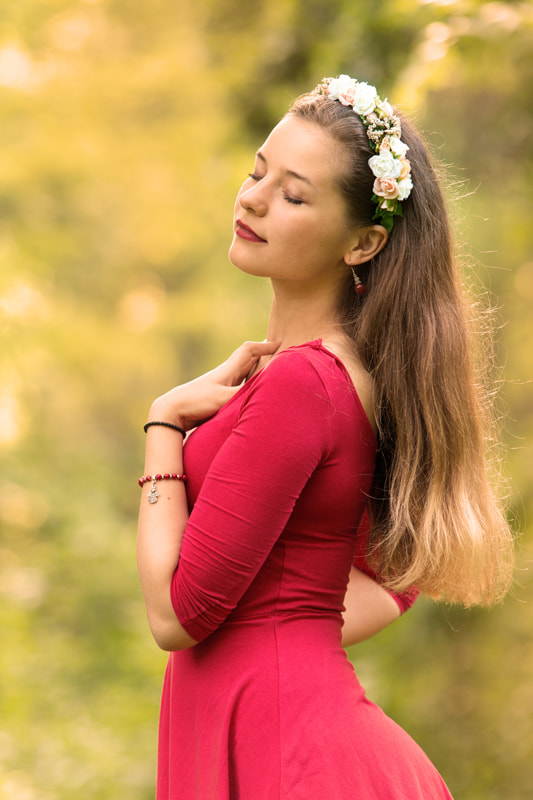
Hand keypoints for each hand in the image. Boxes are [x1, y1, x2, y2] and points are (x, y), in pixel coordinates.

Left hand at [148, 340, 279, 430]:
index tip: (279, 344)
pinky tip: (251, 396)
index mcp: (228, 370)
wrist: (171, 413)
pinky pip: (238, 389)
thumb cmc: (197, 402)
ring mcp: (220, 387)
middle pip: (247, 360)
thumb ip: (246, 394)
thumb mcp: (224, 398)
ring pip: (243, 375)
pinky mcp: (216, 399)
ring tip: (270, 375)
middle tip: (279, 356)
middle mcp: (225, 376)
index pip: (249, 351)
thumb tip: (267, 392)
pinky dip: (248, 388)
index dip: (264, 346)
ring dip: (256, 373)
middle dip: (263, 356)